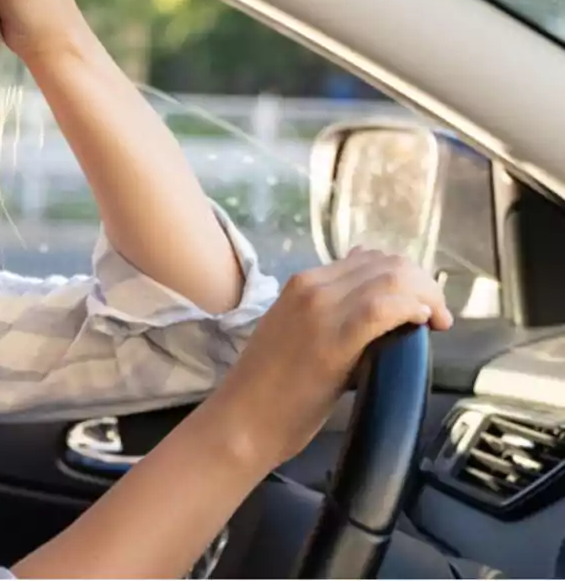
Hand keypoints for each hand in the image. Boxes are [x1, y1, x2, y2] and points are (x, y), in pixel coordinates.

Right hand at [209, 248, 453, 468]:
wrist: (242, 419)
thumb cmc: (270, 388)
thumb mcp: (299, 334)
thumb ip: (332, 317)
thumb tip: (375, 312)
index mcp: (302, 283)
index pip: (368, 258)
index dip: (405, 275)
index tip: (420, 303)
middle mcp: (311, 286)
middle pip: (387, 264)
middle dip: (423, 284)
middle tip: (435, 315)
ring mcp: (320, 309)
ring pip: (391, 278)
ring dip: (425, 295)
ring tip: (435, 321)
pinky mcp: (333, 339)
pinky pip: (383, 307)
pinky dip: (411, 308)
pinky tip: (422, 323)